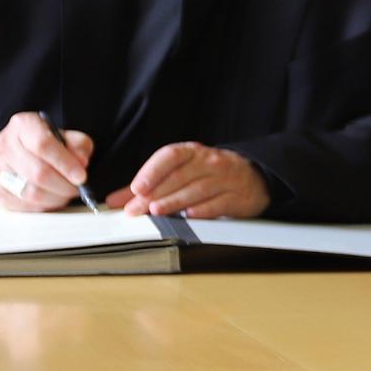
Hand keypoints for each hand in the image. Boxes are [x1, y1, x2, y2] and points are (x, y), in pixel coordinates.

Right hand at [0, 112, 93, 212]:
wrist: (23, 151)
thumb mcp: (68, 137)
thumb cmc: (49, 144)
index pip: (43, 145)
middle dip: (63, 185)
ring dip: (54, 198)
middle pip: (37, 172)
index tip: (81, 177)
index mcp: (23, 124)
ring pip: (30, 192)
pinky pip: (22, 205)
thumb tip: (81, 163)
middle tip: (77, 189)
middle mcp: (4, 144)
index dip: (65, 164)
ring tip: (65, 194)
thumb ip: (79, 146)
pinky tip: (50, 199)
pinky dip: (41, 207)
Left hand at [109, 142, 269, 218]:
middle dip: (154, 195)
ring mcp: (225, 179)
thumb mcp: (181, 172)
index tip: (137, 187)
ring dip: (174, 203)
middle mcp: (210, 163)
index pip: (171, 156)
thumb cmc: (211, 174)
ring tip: (156, 212)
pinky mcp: (237, 197)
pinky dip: (201, 211)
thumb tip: (116, 200)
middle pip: (178, 178)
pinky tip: (188, 217)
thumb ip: (148, 186)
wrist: (254, 177)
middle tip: (135, 209)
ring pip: (196, 191)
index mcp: (193, 153)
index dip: (152, 171)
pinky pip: (217, 204)